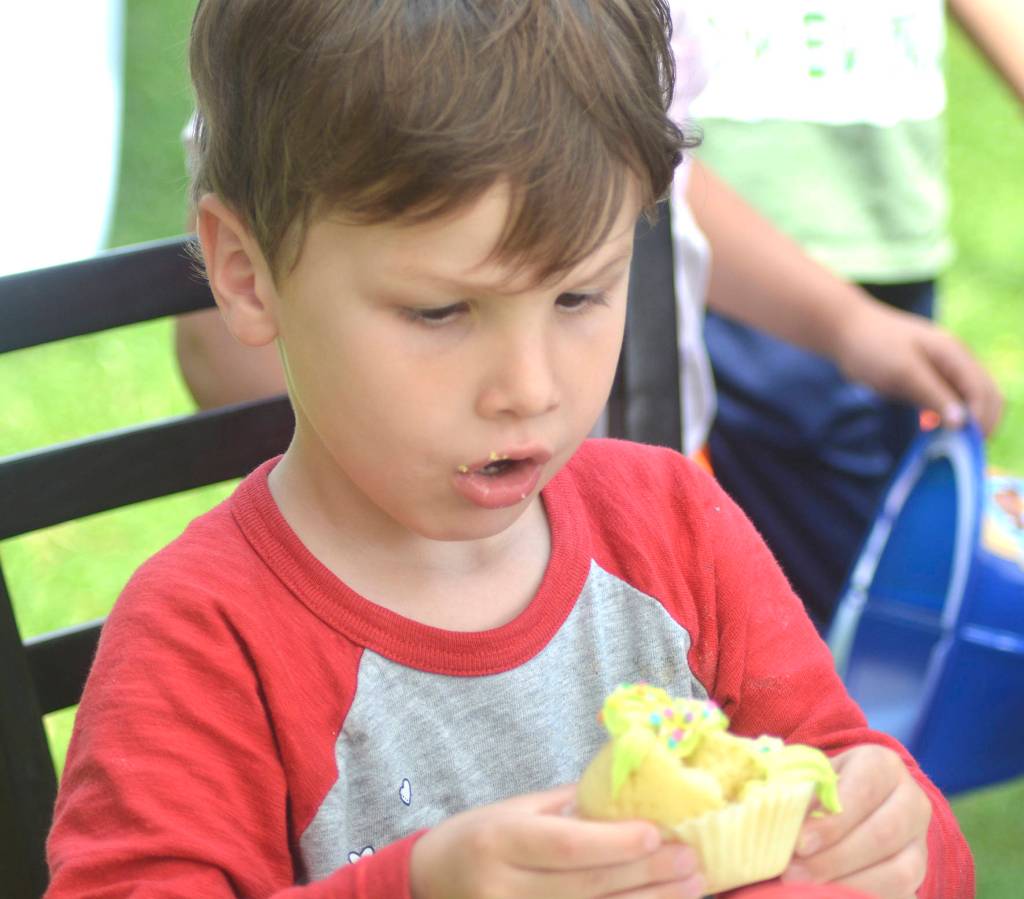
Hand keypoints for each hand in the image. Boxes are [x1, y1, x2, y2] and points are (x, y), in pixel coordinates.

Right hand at [409, 785, 705, 898]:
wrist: (428, 884)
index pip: (566, 846)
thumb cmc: (479, 837)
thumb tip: (632, 794)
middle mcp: (503, 890)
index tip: (658, 834)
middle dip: (646, 875)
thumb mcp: (515, 811)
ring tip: (691, 888)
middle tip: (691, 861)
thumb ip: (569, 808)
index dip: (615, 843)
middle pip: (587, 887)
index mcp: (500, 840)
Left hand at [781, 745, 930, 898]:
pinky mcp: (920, 876)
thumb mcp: (811, 778)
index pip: (864, 790)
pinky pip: (903, 895)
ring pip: (900, 872)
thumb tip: (780, 823)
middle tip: (793, 874)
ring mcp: (921, 842)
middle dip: (835, 859)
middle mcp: (911, 801)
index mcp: (883, 765)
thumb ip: (799, 794)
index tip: (799, 843)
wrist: (858, 803)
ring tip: (808, 890)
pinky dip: (864, 897)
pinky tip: (831, 897)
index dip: (833, 821)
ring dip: (851, 884)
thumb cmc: (825, 786)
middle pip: (883, 834)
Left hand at [833, 300, 1002, 435]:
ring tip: (950, 444)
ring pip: (968, 400)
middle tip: (963, 449)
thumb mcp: (903, 372)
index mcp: (954, 354)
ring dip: (965, 421)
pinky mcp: (927, 379)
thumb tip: (962, 422)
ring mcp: (942, 369)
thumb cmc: (873, 347)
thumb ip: (933, 394)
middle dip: (981, 422)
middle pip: (985, 396)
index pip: (983, 392)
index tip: (967, 444)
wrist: (846, 331)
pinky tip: (933, 431)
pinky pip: (948, 400)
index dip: (981, 419)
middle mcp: (955, 361)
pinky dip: (947, 417)